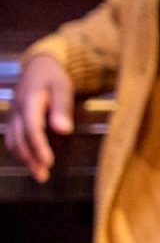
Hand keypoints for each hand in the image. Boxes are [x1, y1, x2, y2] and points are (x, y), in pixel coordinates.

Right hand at [4, 54, 74, 183]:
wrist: (38, 66)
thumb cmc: (54, 77)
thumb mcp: (63, 88)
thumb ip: (62, 108)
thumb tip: (64, 130)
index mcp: (30, 101)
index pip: (32, 128)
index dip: (39, 146)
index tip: (49, 162)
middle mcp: (17, 109)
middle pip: (20, 138)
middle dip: (30, 158)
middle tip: (43, 176)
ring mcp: (13, 114)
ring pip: (13, 140)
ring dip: (24, 158)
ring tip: (39, 174)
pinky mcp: (13, 118)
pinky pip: (12, 137)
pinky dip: (19, 151)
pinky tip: (30, 162)